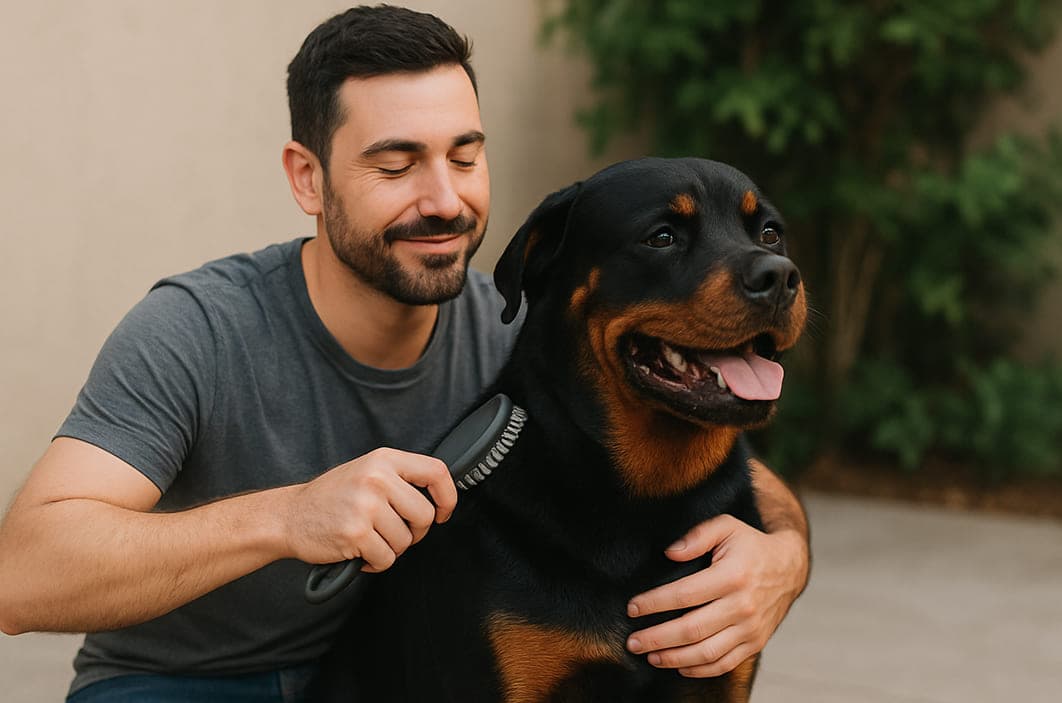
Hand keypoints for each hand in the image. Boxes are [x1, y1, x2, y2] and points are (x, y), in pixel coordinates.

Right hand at [282, 448, 455, 571]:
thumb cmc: (331, 496)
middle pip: (424, 514)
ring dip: (391, 548)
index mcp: (383, 460)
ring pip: (405, 540)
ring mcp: (366, 506)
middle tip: (395, 533)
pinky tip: (362, 553)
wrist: (289, 516)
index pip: (436, 472)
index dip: (447, 496)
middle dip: (415, 532)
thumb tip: (437, 497)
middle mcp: (377, 479)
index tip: (442, 512)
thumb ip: (399, 478)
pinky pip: (387, 558)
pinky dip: (377, 563)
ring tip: (370, 539)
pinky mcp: (356, 533)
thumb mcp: (366, 471)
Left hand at [625, 514, 808, 676]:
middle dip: (657, 638)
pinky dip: (699, 669)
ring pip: (707, 652)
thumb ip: (697, 535)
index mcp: (732, 576)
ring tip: (650, 656)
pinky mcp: (755, 643)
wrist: (790, 568)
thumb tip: (669, 553)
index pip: (685, 594)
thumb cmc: (750, 545)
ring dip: (674, 658)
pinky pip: (725, 664)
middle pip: (692, 629)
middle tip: (632, 642)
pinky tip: (678, 667)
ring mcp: (751, 629)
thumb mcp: (726, 527)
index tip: (632, 608)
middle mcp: (743, 606)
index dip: (654, 603)